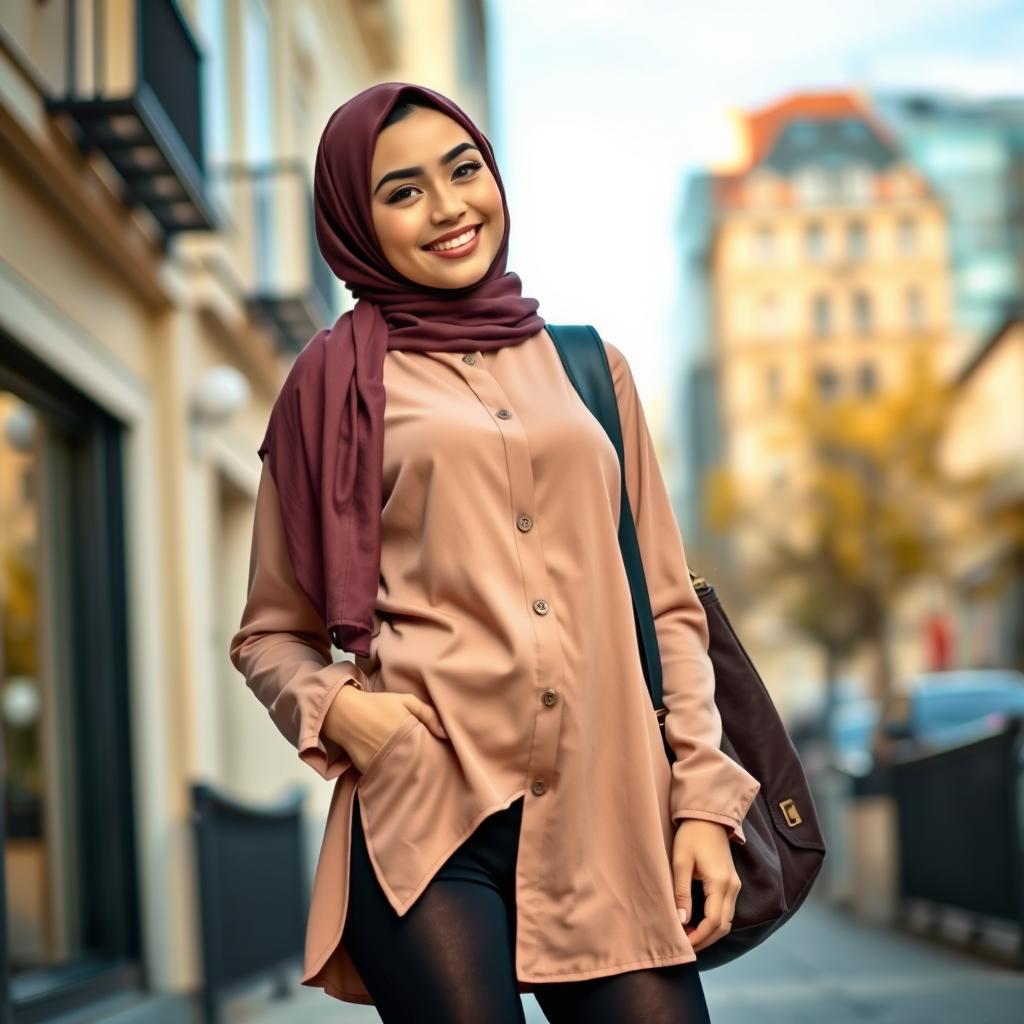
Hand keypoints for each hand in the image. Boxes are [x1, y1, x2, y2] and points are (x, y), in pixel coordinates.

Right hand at [323, 687, 448, 773]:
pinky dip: (395, 775)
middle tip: (433, 765)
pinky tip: (400, 770)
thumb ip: (428, 714)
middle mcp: (397, 752)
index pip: (430, 752)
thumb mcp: (406, 700)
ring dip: (411, 771)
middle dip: (426, 765)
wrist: (344, 713)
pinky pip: (389, 776)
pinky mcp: (371, 771)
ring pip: (405, 773)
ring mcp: (383, 763)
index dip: (437, 754)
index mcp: (409, 734)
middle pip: (420, 766)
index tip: (442, 754)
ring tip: (417, 768)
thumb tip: (446, 734)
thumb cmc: (377, 704)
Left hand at [672, 819, 740, 952]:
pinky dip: (714, 921)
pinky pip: (726, 910)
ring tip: (689, 936)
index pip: (713, 922)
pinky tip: (698, 922)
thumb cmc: (692, 835)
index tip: (683, 944)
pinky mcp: (732, 882)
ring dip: (710, 932)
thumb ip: (682, 892)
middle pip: (723, 926)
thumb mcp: (681, 862)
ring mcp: (734, 885)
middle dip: (705, 939)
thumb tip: (682, 920)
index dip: (699, 937)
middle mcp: (732, 888)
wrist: (709, 816)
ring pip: (726, 920)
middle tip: (684, 945)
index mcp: (720, 883)